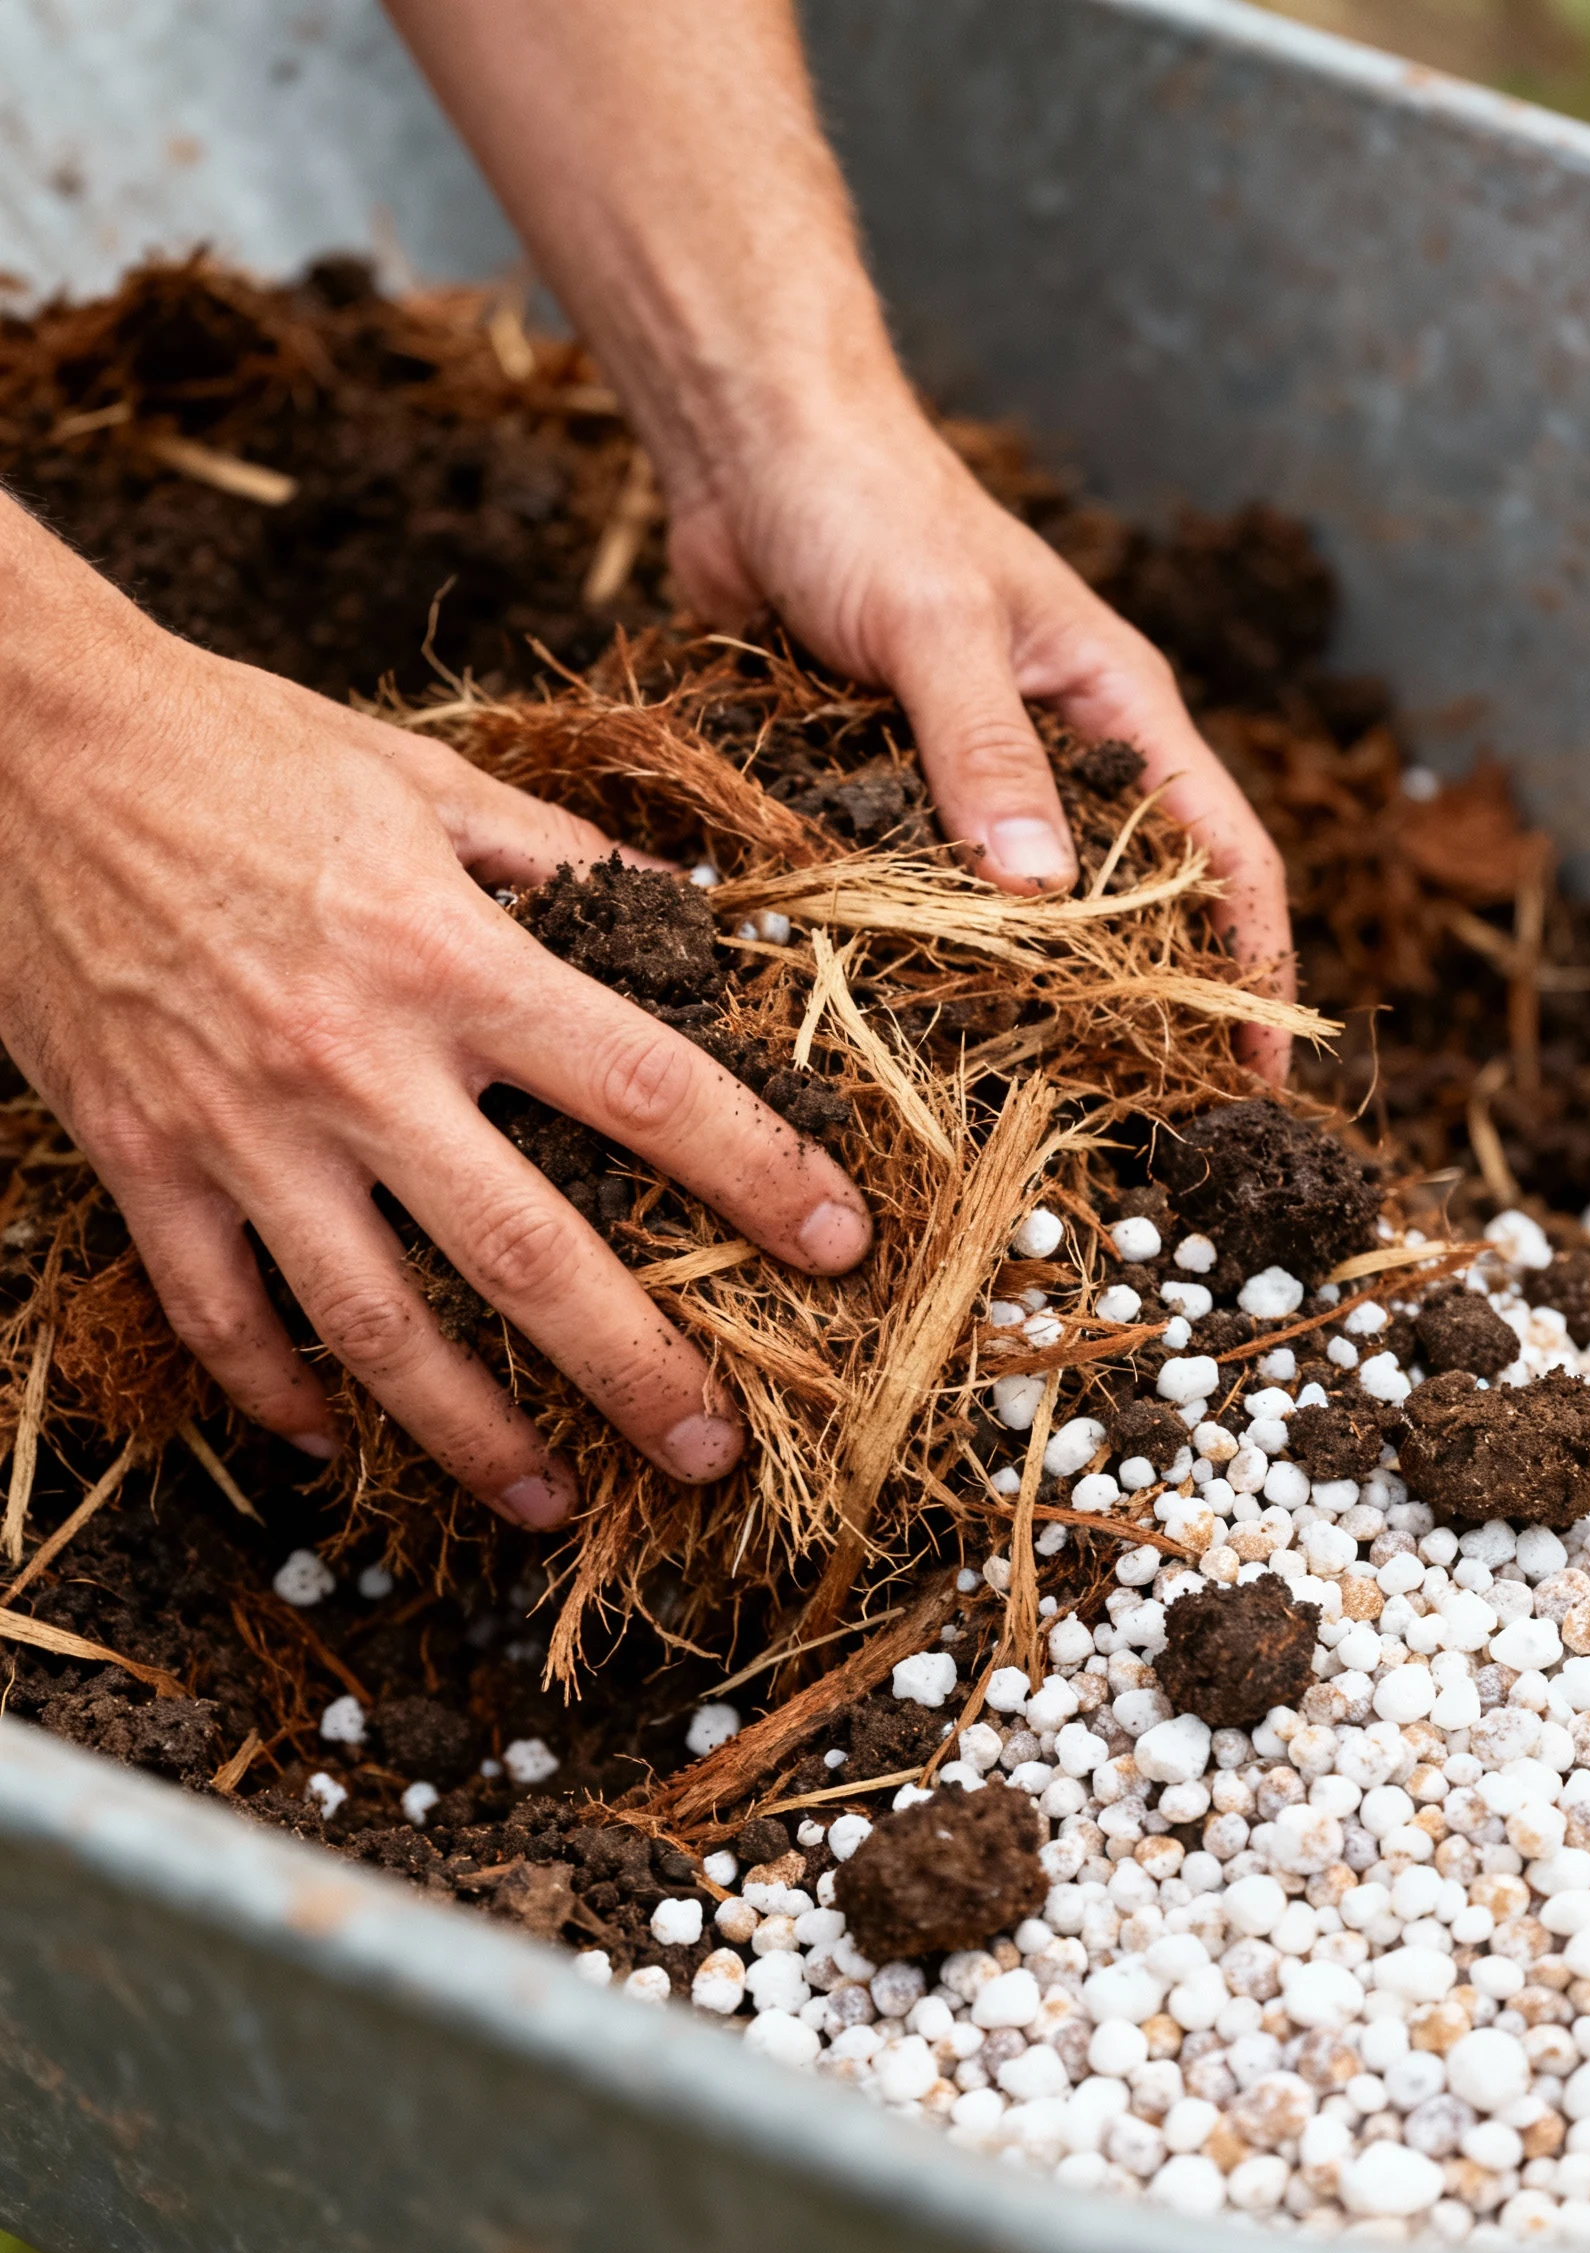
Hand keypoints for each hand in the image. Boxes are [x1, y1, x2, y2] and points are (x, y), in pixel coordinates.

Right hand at [0, 508, 870, 1518]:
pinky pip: (219, 1316)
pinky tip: (337, 1441)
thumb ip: (561, 858)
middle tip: (713, 1450)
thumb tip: (691, 910)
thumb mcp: (421, 779)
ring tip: (552, 1500)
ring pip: (373, 1326)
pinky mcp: (139, 1161)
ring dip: (472, 1433)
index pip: (640, 1085)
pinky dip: (278, 1395)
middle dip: (635, 1368)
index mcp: (445, 954)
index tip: (836, 1241)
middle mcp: (353, 1060)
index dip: (754, 1171)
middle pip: (525, 1251)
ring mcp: (239, 1127)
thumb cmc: (238, 746)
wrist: (26, 742)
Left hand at [668, 391, 1294, 1081]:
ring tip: (1011, 1103)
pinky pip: (913, 893)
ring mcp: (969, 779)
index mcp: (1117, 709)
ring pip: (1014, 915)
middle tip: (1127, 1124)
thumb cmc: (868, 504)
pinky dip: (913, 953)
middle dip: (1136, 1009)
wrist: (752, 446)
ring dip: (1016, 997)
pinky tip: (894, 1025)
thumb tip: (1040, 894)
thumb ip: (985, 753)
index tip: (1258, 1076)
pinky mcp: (882, 790)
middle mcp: (1058, 756)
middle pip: (1126, 907)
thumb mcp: (938, 629)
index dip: (1252, 967)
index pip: (1223, 854)